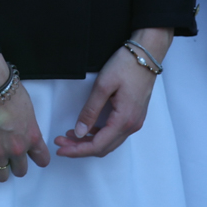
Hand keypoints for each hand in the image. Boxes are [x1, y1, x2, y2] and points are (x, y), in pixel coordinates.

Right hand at [0, 55, 50, 181]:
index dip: (36, 159)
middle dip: (15, 165)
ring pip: (2, 175)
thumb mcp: (28, 109)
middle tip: (9, 156)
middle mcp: (18, 148)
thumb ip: (28, 126)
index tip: (31, 156)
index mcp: (32, 137)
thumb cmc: (8, 90)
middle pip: (21, 171)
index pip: (42, 160)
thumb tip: (22, 129)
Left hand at [55, 27, 171, 157]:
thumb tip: (79, 132)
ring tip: (69, 136)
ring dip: (89, 142)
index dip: (77, 150)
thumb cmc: (125, 66)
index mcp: (124, 120)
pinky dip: (99, 135)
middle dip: (80, 148)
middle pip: (103, 147)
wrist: (146, 55)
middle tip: (60, 143)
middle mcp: (131, 126)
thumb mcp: (103, 86)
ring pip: (109, 142)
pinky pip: (115, 133)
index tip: (60, 149)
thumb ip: (91, 110)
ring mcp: (134, 122)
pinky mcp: (134, 116)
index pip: (98, 145)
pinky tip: (87, 128)